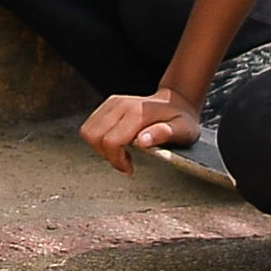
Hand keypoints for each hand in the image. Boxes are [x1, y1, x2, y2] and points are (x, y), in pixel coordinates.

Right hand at [81, 84, 203, 176]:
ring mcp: (112, 103)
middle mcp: (121, 105)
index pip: (111, 141)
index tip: (129, 168)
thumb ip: (163, 134)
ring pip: (88, 130)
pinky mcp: (108, 105)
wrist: (177, 103)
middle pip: (93, 135)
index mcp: (137, 113)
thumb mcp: (182, 131)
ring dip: (100, 148)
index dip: (116, 160)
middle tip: (124, 162)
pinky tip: (118, 144)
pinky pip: (91, 126)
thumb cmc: (181, 120)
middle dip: (105, 155)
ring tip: (121, 153)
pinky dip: (99, 140)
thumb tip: (142, 141)